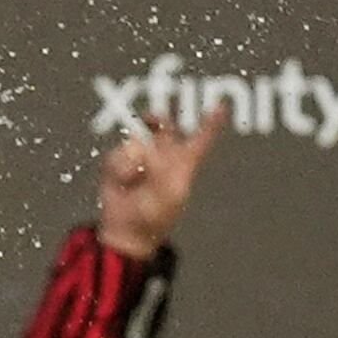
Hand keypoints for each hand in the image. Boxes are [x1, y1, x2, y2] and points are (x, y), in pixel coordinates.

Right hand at [95, 107, 225, 263]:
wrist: (126, 230)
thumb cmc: (154, 216)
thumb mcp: (171, 193)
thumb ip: (163, 167)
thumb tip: (146, 148)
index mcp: (184, 164)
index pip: (201, 139)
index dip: (210, 123)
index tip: (220, 107)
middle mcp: (163, 155)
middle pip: (164, 126)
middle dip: (158, 119)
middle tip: (151, 119)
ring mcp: (140, 157)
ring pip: (137, 140)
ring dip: (134, 159)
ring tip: (134, 179)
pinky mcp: (119, 162)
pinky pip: (118, 153)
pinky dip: (120, 167)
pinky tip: (123, 182)